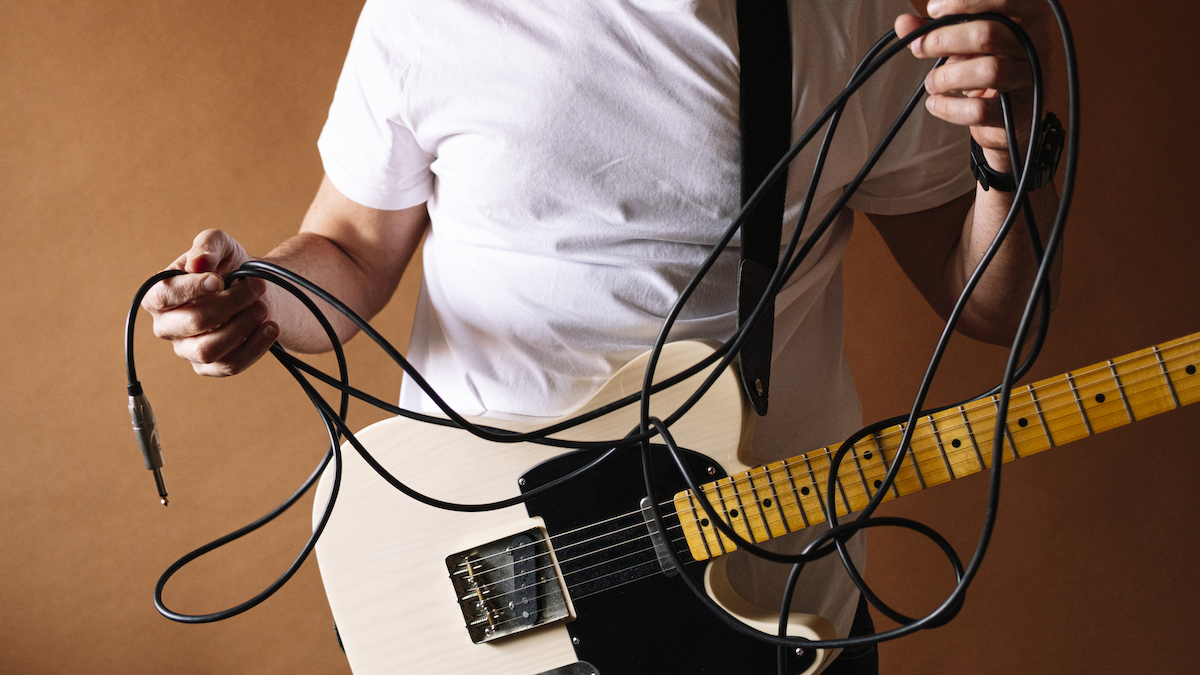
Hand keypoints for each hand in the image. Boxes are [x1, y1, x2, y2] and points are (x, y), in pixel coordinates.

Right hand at [142, 229, 277, 375]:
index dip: (191, 288)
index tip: (220, 280)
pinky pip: (229, 366)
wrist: (254, 291)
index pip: (163, 296)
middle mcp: (167, 326)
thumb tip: (198, 264)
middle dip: (231, 303)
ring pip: (209, 350)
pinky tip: (271, 327)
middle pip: (193, 322)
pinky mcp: (209, 367)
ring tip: (263, 308)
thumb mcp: (220, 245)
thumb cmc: (229, 266)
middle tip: (257, 287)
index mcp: (159, 295)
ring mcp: (187, 350)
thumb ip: (207, 246)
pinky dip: (255, 347)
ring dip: (243, 326)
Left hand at [895, 0, 1054, 171]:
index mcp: (1029, 17)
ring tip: (931, 82)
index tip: (933, 9)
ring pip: (989, 71)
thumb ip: (934, 31)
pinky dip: (949, 108)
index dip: (966, 1)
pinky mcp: (1020, 113)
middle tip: (919, 47)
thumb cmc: (984, 68)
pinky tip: (935, 103)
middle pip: (988, 34)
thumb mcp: (962, 44)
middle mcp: (1037, 45)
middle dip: (944, 40)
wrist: (1008, 117)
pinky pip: (981, 110)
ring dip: (947, 76)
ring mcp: (1031, 79)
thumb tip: (903, 23)